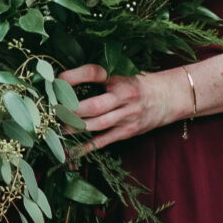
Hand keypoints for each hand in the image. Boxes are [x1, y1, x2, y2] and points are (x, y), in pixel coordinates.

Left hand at [62, 64, 183, 148]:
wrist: (169, 97)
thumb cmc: (139, 84)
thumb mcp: (123, 73)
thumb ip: (100, 76)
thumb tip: (64, 79)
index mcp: (121, 78)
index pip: (95, 73)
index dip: (75, 76)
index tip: (57, 78)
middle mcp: (124, 97)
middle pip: (94, 106)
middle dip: (71, 109)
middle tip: (53, 109)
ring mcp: (127, 116)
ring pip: (97, 124)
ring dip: (75, 126)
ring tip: (58, 127)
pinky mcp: (128, 132)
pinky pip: (105, 141)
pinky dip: (87, 146)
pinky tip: (71, 149)